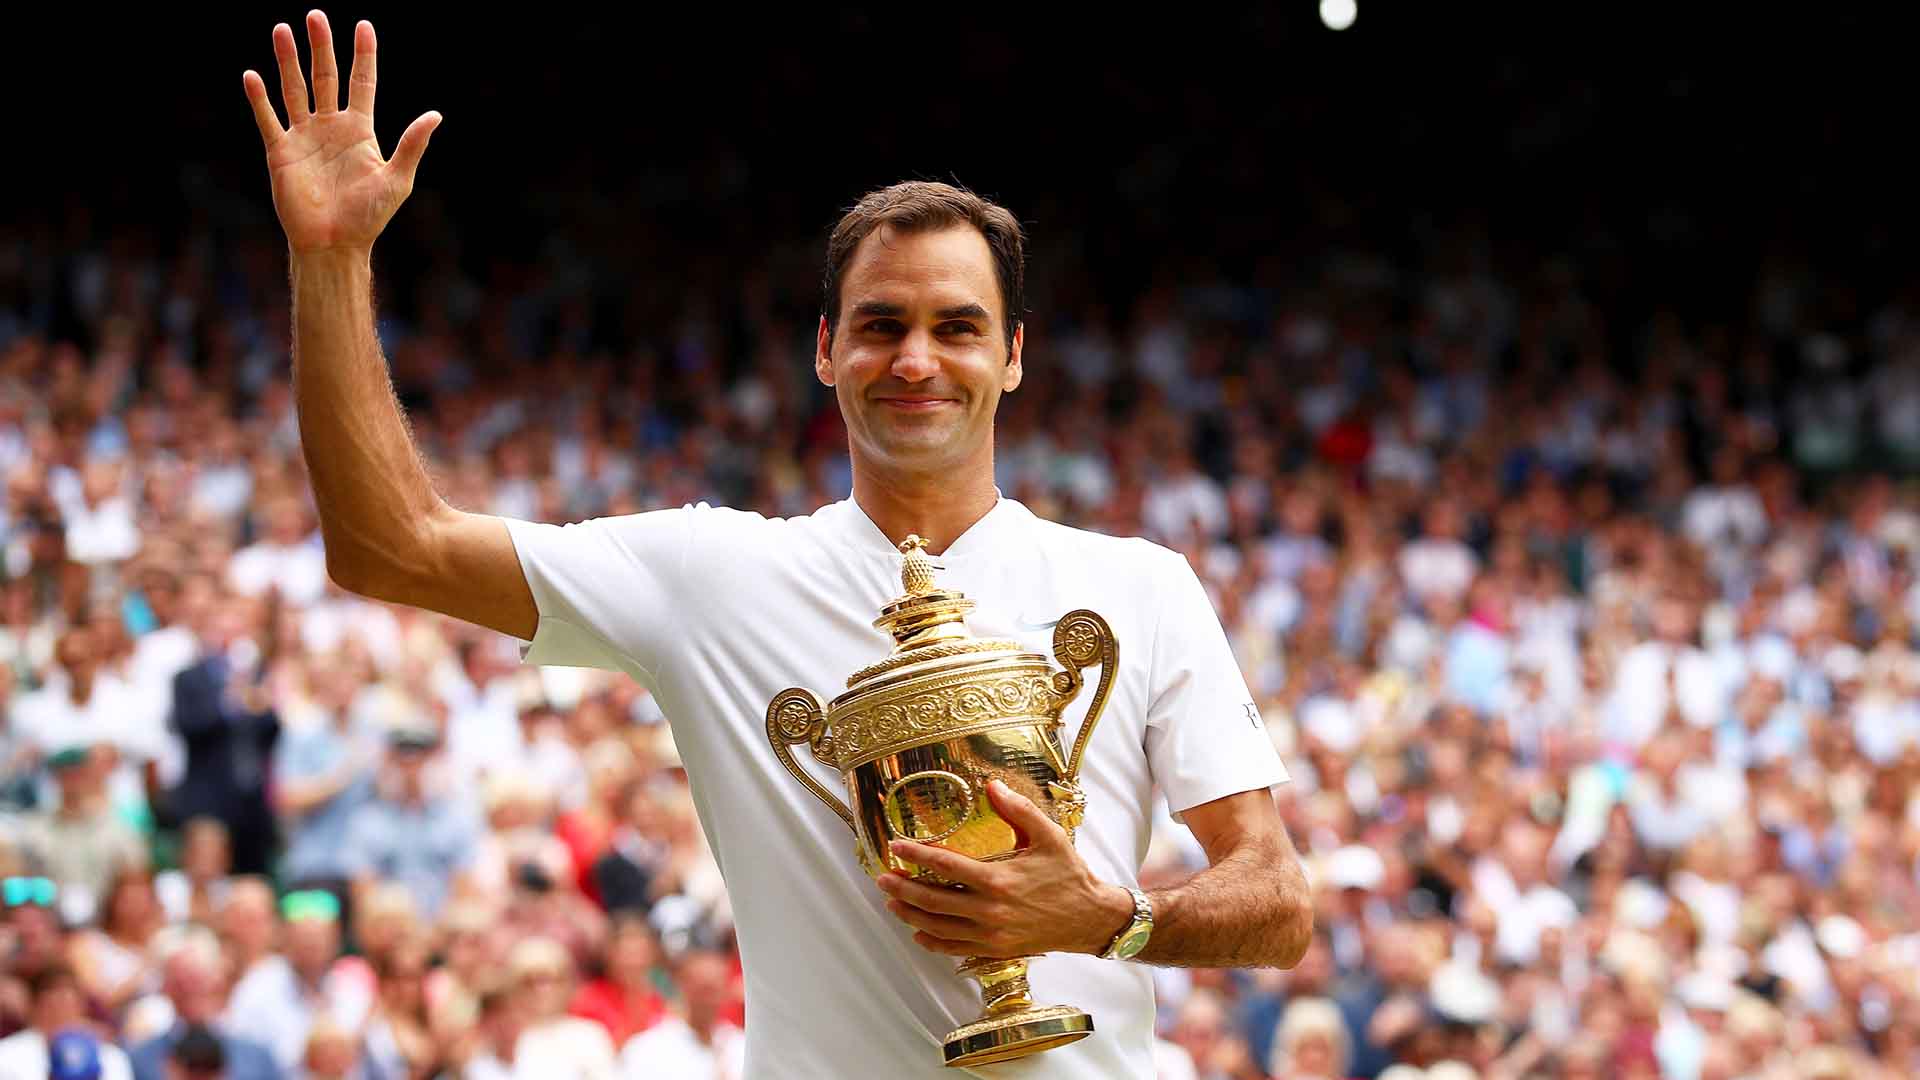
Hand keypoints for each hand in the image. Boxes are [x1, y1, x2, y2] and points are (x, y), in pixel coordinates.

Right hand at [243, 12, 440, 254]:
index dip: (363, 55)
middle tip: (316, 15)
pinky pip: (268, 119)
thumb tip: (435, 115)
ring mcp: (304, 137)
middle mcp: (331, 127)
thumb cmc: (369, 217)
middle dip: (321, 47)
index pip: (362, 83)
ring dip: (288, 61)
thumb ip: (412, 145)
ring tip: (282, 29)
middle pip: (326, 77)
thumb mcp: (397, 179)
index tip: (364, 26)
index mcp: (360, 130)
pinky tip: (253, 75)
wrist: (335, 244)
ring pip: (294, 90)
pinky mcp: (281, 152)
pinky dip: (260, 99)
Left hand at [877, 779, 1132, 958]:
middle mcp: (989, 910)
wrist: (1090, 917)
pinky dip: (932, 942)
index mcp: (998, 879)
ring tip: (892, 903)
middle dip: (902, 890)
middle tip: (882, 879)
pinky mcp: (995, 950)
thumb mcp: (1047, 835)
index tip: (895, 848)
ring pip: (938, 928)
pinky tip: (918, 932)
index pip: (944, 866)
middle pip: (932, 901)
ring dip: (911, 916)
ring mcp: (991, 934)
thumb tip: (991, 785)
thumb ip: (1017, 809)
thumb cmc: (1068, 874)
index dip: (915, 856)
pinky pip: (955, 948)